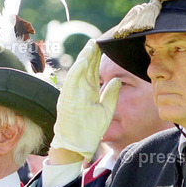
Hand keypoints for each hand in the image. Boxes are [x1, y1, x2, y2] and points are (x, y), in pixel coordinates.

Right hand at [49, 40, 120, 163]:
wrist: (75, 145)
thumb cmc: (88, 131)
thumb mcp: (106, 111)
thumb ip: (111, 96)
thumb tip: (118, 80)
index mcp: (88, 92)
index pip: (93, 71)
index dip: (97, 58)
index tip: (102, 46)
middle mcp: (79, 91)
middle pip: (85, 68)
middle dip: (90, 54)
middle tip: (96, 40)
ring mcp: (72, 94)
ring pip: (78, 72)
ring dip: (83, 59)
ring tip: (90, 47)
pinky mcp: (67, 100)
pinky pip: (72, 83)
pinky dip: (76, 72)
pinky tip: (82, 62)